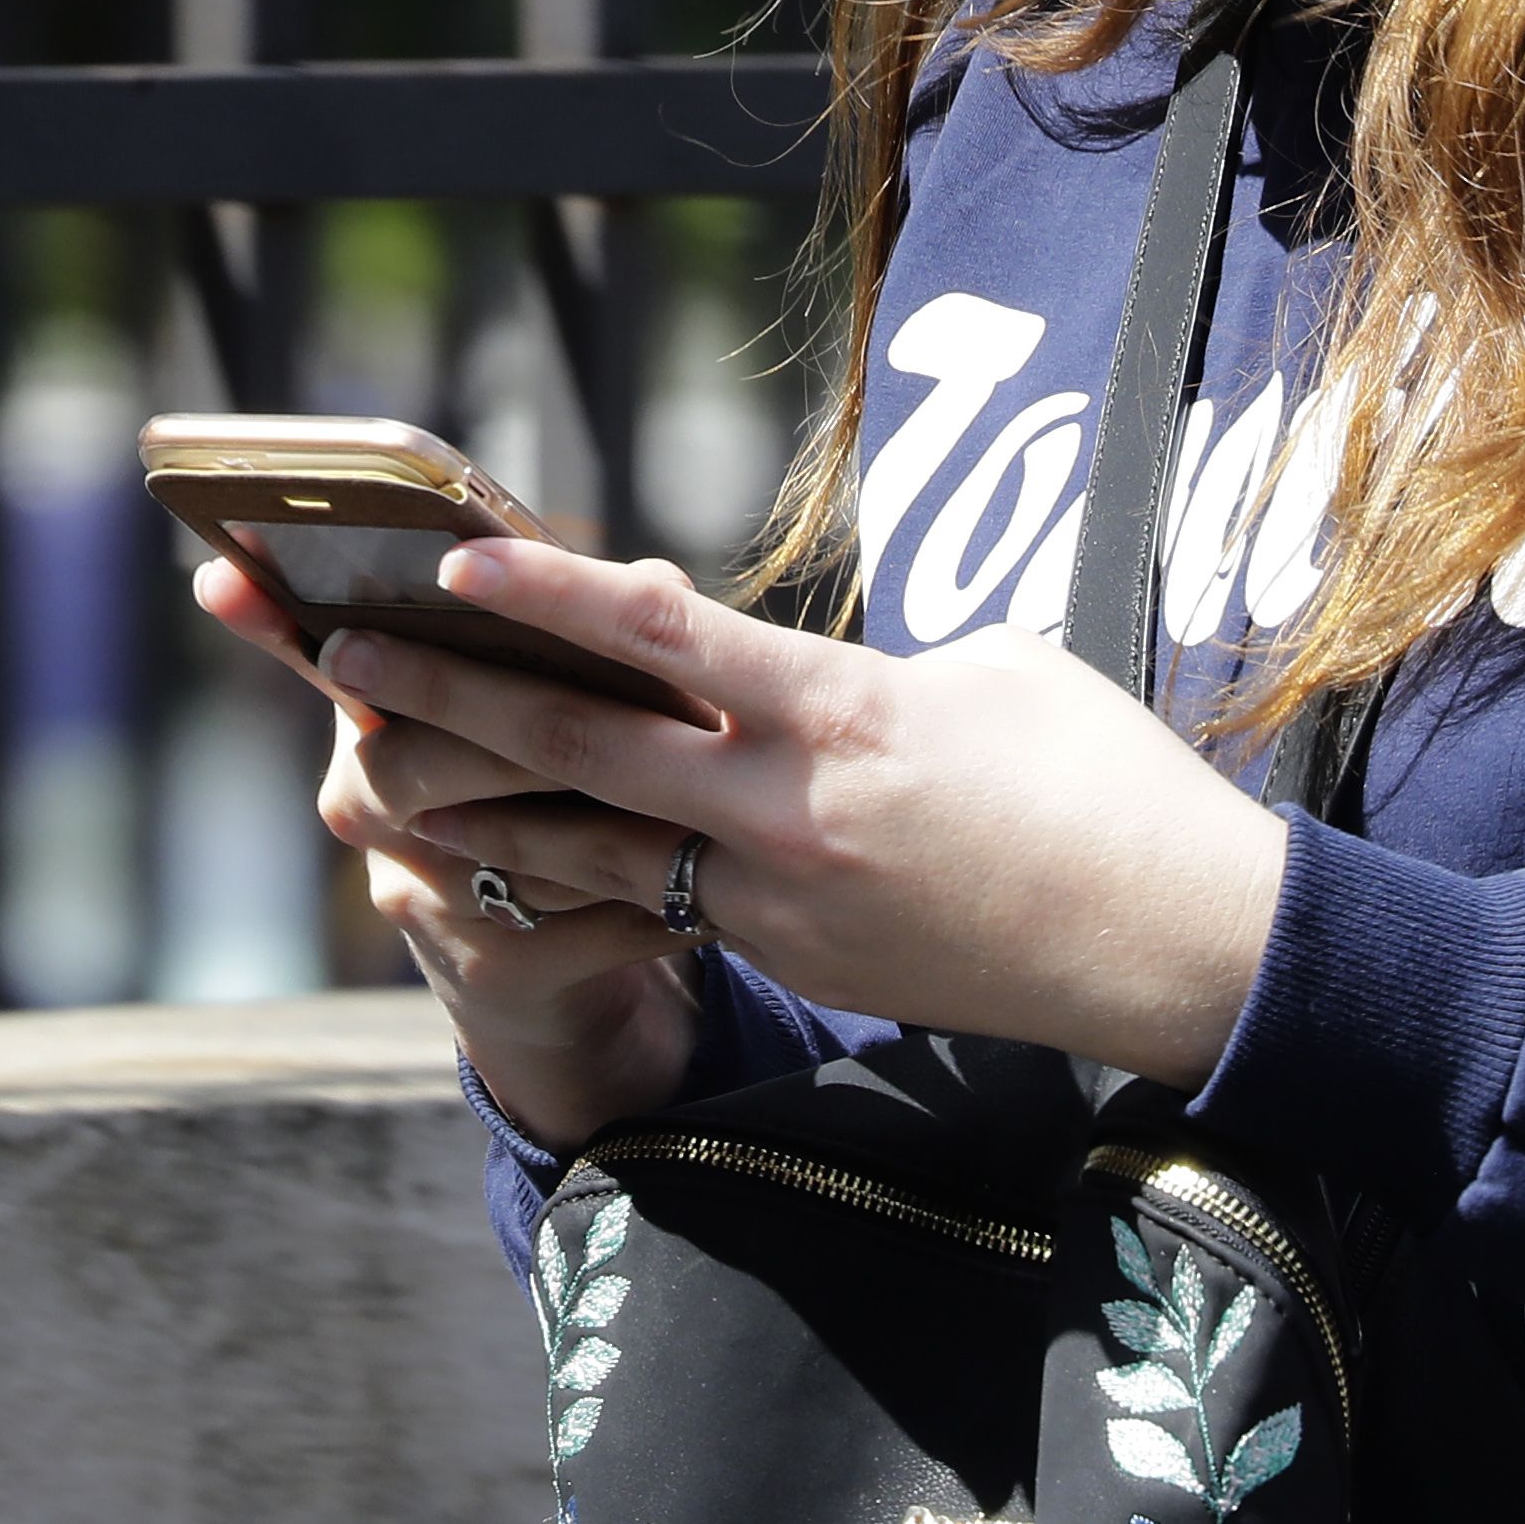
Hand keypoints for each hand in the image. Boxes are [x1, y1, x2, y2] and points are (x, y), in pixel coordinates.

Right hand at [188, 553, 702, 1150]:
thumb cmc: (555, 783)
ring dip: (606, 818)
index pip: (308, 651)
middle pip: (412, 761)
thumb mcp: (544, 696)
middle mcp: (369, 803)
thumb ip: (580, 630)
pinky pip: (574, 920)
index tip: (219, 576)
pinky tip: (705, 885)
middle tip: (616, 711)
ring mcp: (419, 895)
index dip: (264, 620)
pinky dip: (649, 896)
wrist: (559, 965)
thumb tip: (656, 582)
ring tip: (692, 791)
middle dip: (517, 733)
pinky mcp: (491, 971)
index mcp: (372, 711)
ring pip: (506, 845)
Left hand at [318, 538, 1289, 1089]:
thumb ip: (865, 671)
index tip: (446, 560)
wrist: (1183, 952)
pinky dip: (595, 872)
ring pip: (597, 848)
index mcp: (840, 716)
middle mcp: (788, 815)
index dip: (545, 595)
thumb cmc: (1110, 784)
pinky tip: (526, 850)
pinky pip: (675, 905)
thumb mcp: (993, 676)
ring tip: (382, 771)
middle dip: (447, 698)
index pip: (661, 642)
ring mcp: (785, 904)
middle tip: (341, 657)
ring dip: (482, 808)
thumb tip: (796, 684)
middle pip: (580, 749)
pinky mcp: (801, 963)